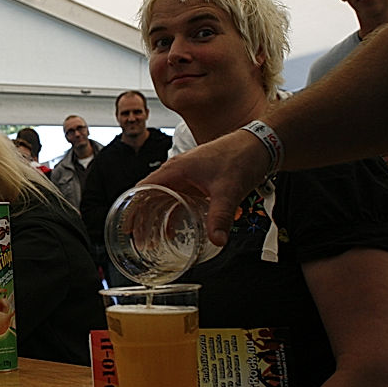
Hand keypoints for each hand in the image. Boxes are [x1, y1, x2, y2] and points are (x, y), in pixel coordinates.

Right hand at [141, 130, 269, 247]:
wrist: (261, 145)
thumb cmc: (241, 157)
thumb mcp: (228, 190)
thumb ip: (220, 217)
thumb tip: (216, 241)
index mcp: (176, 168)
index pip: (143, 188)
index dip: (132, 208)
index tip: (127, 226)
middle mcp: (177, 172)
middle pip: (150, 196)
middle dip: (143, 219)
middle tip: (139, 241)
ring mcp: (187, 177)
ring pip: (164, 199)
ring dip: (157, 219)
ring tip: (153, 241)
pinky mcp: (198, 182)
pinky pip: (178, 200)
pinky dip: (173, 215)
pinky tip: (175, 231)